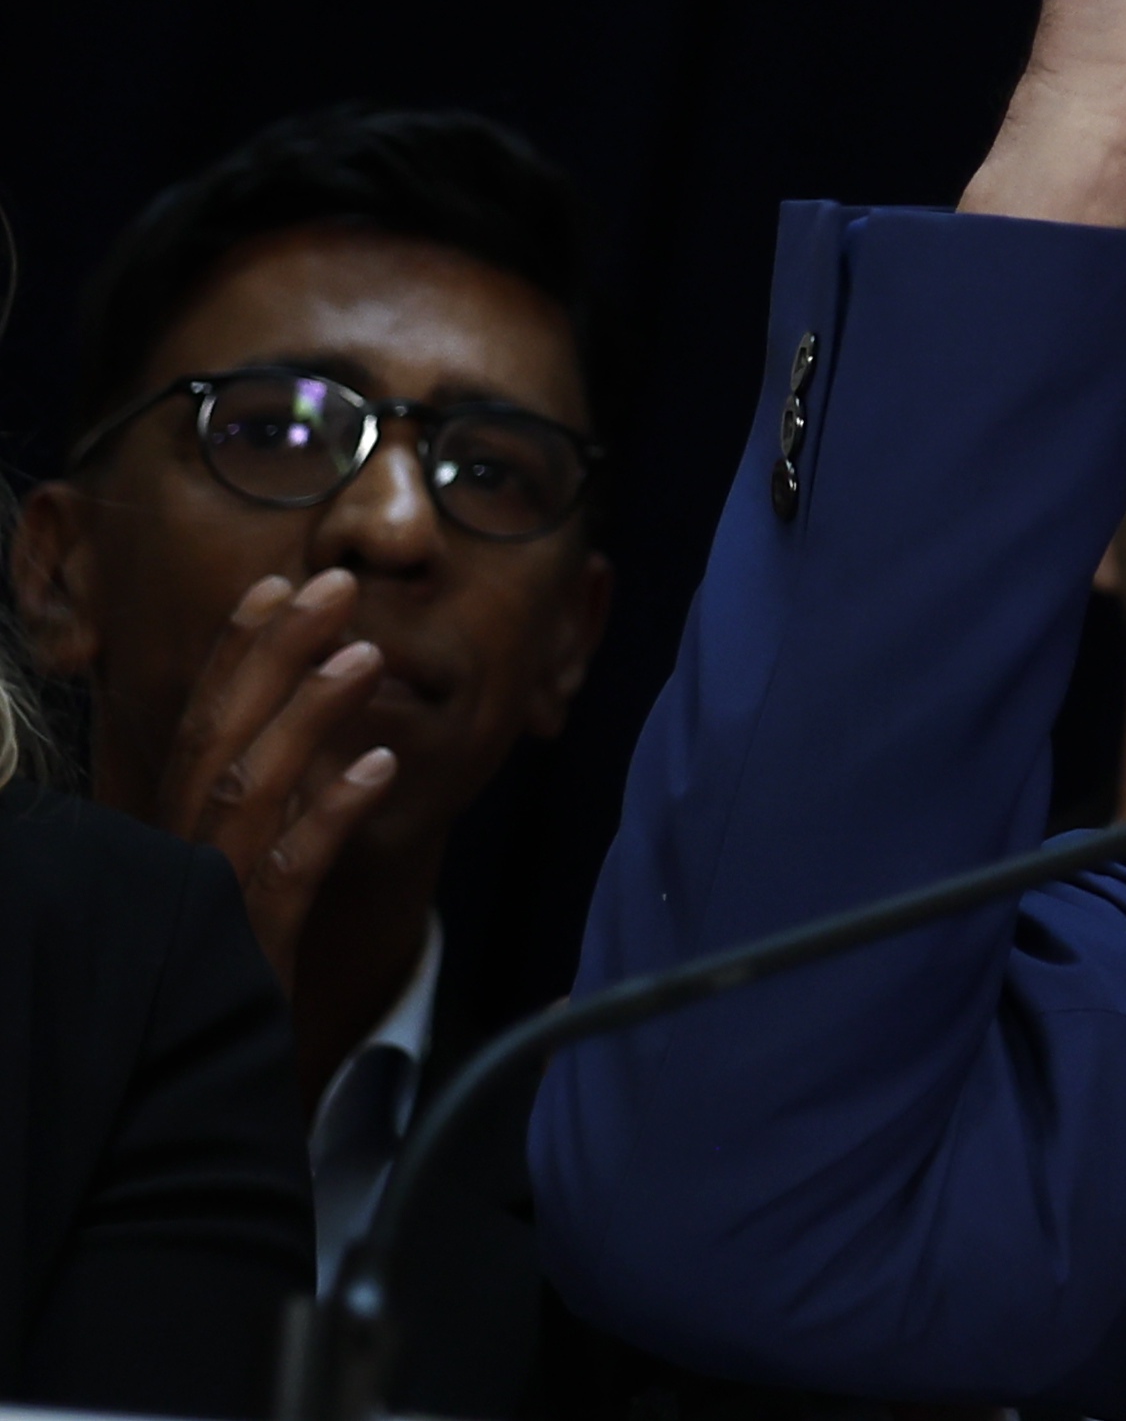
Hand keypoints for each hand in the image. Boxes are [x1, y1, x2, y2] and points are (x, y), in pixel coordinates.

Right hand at [163, 571, 403, 992]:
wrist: (197, 1112)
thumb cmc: (228, 991)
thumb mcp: (242, 895)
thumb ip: (263, 826)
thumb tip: (317, 754)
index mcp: (175, 841)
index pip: (201, 732)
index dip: (236, 656)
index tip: (276, 586)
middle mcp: (180, 863)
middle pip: (219, 742)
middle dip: (273, 656)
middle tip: (332, 583)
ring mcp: (210, 908)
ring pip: (250, 794)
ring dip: (308, 717)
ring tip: (364, 655)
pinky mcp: (250, 956)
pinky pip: (289, 876)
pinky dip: (330, 817)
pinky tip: (380, 769)